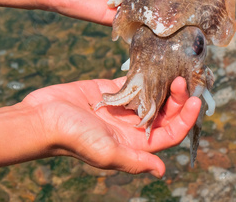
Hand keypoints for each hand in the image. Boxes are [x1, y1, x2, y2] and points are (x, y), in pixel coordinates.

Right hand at [23, 77, 200, 176]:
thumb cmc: (72, 138)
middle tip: (182, 78)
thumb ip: (134, 160)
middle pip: (165, 112)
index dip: (185, 118)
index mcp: (135, 143)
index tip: (195, 100)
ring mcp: (122, 108)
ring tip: (174, 68)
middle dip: (178, 98)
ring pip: (153, 95)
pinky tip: (155, 63)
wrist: (41, 119)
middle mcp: (132, 126)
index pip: (170, 132)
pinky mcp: (111, 92)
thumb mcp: (106, 152)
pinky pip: (134, 82)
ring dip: (165, 84)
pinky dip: (145, 74)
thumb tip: (161, 171)